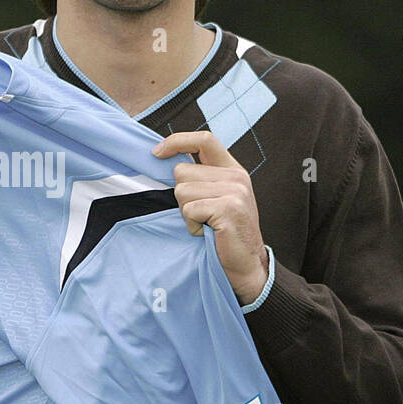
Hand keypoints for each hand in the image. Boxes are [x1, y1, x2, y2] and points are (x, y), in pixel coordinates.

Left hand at [152, 131, 268, 303]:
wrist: (245, 264)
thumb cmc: (224, 233)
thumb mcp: (216, 198)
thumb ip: (200, 178)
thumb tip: (162, 160)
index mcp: (232, 169)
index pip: (203, 140)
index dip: (177, 141)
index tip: (157, 153)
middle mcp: (235, 176)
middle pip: (182, 171)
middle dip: (182, 196)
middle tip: (200, 214)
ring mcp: (234, 191)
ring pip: (182, 191)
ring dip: (187, 213)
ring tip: (206, 224)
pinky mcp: (228, 208)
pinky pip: (189, 210)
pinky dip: (192, 225)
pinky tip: (208, 232)